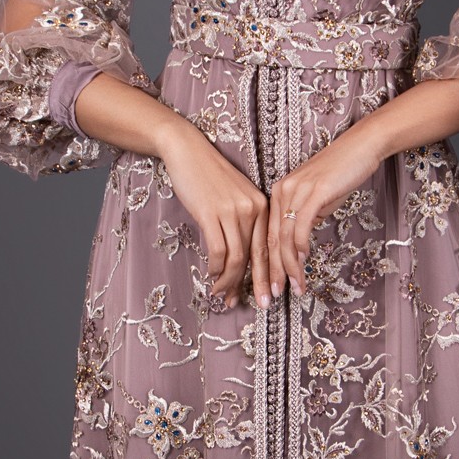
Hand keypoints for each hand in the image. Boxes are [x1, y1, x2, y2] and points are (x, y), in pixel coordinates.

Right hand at [159, 121, 269, 308]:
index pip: (269, 247)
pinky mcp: (211, 213)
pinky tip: (210, 276)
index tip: (270, 295)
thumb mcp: (235, 196)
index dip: (270, 274)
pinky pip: (218, 251)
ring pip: (237, 258)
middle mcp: (252, 209)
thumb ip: (243, 220)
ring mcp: (232, 211)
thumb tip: (242, 255)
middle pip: (256, 256)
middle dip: (256, 285)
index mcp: (263, 205)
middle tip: (257, 307)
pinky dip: (215, 268)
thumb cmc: (209, 176)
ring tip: (221, 293)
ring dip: (229, 281)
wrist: (187, 151)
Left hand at [268, 121, 386, 297]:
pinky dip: (301, 246)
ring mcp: (297, 191)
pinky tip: (305, 261)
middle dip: (272, 272)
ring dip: (289, 266)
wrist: (360, 148)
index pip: (268, 235)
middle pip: (271, 239)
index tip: (270, 286)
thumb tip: (301, 245)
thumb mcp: (317, 199)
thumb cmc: (341, 174)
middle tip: (276, 295)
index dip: (267, 264)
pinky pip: (301, 225)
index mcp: (279, 194)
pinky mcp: (314, 192)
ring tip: (295, 286)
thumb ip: (305, 219)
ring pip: (285, 237)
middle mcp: (282, 191)